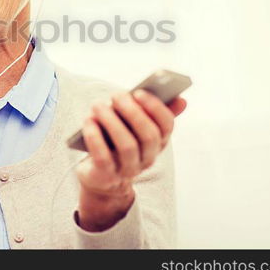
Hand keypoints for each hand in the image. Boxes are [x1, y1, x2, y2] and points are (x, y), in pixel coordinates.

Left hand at [75, 90, 186, 231]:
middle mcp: (147, 158)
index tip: (139, 92)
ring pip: (127, 146)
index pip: (167, 126)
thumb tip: (181, 100)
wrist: (100, 177)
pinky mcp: (106, 176)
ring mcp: (128, 170)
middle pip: (149, 136)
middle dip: (132, 112)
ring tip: (98, 105)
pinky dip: (95, 137)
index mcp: (157, 143)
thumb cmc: (116, 142)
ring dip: (112, 121)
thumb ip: (152, 112)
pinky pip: (103, 157)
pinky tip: (88, 121)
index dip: (155, 108)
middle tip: (116, 95)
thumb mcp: (133, 127)